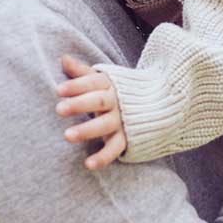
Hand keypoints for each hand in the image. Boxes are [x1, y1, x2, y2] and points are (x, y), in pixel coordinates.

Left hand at [55, 54, 127, 169]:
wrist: (164, 104)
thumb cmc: (122, 92)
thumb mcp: (106, 79)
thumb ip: (83, 73)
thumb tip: (63, 58)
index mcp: (110, 84)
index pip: (92, 82)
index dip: (76, 86)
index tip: (58, 90)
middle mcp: (117, 102)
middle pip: (98, 101)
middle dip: (79, 105)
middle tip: (59, 109)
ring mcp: (123, 121)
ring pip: (105, 125)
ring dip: (87, 130)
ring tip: (67, 136)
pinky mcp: (128, 138)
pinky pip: (115, 149)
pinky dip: (102, 158)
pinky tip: (88, 164)